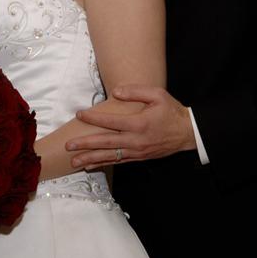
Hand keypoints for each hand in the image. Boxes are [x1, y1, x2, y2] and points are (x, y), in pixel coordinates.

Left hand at [66, 85, 195, 168]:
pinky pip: (117, 161)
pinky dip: (102, 163)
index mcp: (139, 123)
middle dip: (85, 145)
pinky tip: (90, 165)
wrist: (187, 132)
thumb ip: (136, 92)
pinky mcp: (138, 157)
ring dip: (90, 159)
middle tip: (68, 145)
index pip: (111, 121)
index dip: (93, 118)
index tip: (79, 114)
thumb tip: (115, 92)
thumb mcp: (157, 95)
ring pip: (109, 156)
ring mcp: (136, 151)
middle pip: (105, 143)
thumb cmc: (171, 111)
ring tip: (73, 162)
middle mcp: (136, 140)